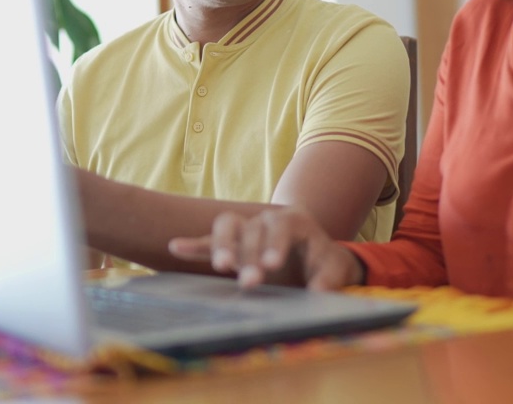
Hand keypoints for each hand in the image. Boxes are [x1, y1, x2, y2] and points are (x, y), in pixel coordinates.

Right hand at [167, 207, 364, 290]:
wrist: (316, 259)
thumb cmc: (326, 263)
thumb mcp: (335, 270)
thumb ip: (329, 280)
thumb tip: (318, 292)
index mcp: (295, 220)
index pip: (281, 226)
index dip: (274, 243)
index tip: (270, 265)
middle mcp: (267, 219)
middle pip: (252, 229)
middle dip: (250, 256)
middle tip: (251, 283)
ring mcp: (247, 229)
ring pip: (228, 225)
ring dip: (222, 244)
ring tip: (222, 267)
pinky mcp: (233, 244)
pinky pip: (210, 240)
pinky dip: (195, 245)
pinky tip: (177, 248)